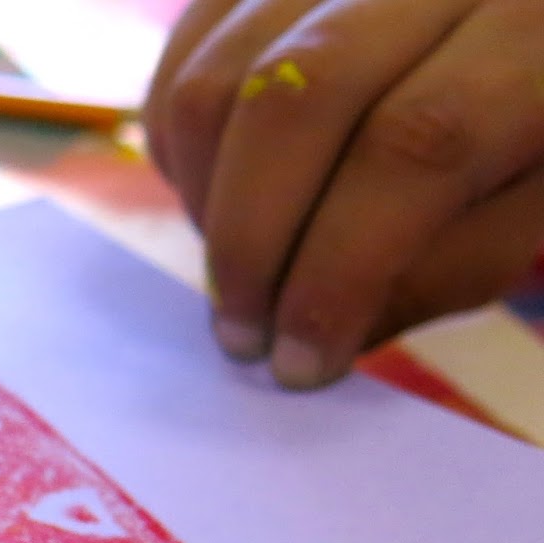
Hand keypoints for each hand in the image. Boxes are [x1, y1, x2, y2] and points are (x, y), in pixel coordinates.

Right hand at [144, 0, 543, 388]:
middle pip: (295, 97)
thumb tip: (318, 333)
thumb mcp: (535, 210)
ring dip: (205, 205)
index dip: (341, 269)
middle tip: (244, 334)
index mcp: (537, 26)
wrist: (505, 35)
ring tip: (240, 271)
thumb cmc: (535, 136)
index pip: (418, 143)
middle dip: (251, 243)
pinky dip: (181, 151)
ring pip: (217, 80)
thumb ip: (443, 268)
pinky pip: (184, 56)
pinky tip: (221, 200)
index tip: (303, 362)